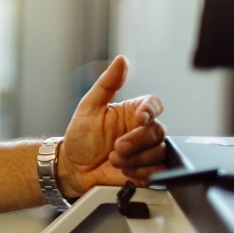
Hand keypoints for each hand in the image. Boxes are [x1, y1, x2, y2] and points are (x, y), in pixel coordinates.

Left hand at [58, 55, 165, 197]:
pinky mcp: (148, 171)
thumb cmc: (81, 136)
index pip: (153, 105)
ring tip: (115, 160)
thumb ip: (107, 83)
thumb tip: (121, 60)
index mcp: (133, 112)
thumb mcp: (89, 107)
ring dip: (137, 159)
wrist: (74, 168)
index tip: (139, 119)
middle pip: (158, 131)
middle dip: (137, 141)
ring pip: (159, 152)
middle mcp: (143, 130)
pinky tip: (125, 171)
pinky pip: (159, 171)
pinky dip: (142, 172)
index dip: (150, 111)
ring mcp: (146, 151)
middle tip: (117, 148)